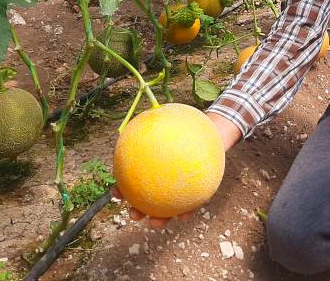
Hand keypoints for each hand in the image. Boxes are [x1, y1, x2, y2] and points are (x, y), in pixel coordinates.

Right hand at [113, 112, 241, 227]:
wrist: (213, 135)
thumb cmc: (191, 128)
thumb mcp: (178, 121)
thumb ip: (164, 118)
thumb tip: (153, 106)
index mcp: (153, 167)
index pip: (133, 180)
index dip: (122, 189)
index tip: (116, 193)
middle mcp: (163, 180)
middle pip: (146, 199)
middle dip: (137, 210)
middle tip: (133, 214)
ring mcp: (179, 188)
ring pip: (166, 208)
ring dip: (159, 219)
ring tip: (156, 223)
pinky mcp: (196, 193)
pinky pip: (190, 204)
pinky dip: (187, 212)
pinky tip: (185, 216)